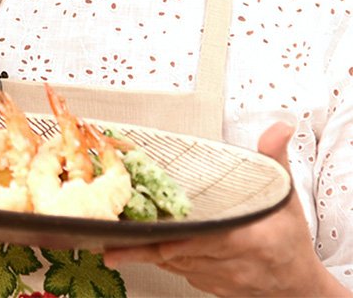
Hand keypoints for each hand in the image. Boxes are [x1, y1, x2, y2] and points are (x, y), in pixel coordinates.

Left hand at [105, 122, 345, 296]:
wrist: (297, 285)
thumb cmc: (288, 238)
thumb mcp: (285, 195)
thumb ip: (275, 158)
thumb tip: (280, 127)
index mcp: (250, 239)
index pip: (212, 238)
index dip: (181, 238)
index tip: (154, 234)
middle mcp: (231, 264)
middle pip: (183, 251)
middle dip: (146, 243)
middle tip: (112, 238)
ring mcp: (217, 277)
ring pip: (174, 262)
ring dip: (144, 252)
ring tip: (111, 244)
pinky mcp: (207, 284)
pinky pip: (176, 269)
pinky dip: (155, 258)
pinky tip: (134, 247)